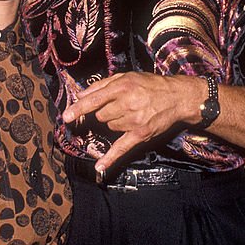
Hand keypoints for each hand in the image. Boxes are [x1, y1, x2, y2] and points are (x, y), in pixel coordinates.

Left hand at [63, 72, 201, 172]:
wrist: (177, 97)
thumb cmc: (150, 85)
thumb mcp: (127, 77)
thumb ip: (102, 84)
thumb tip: (81, 94)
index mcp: (122, 87)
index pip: (94, 100)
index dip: (79, 108)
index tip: (66, 117)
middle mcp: (127, 103)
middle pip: (100, 116)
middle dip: (104, 113)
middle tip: (119, 106)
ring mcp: (133, 120)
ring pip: (110, 127)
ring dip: (114, 123)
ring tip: (130, 114)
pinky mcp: (140, 134)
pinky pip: (121, 148)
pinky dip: (110, 158)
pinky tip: (100, 168)